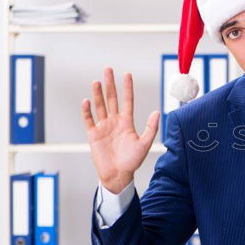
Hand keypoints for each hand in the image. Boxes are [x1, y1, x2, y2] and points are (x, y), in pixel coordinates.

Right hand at [82, 67, 159, 193]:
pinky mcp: (93, 135)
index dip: (127, 88)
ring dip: (98, 94)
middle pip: (112, 99)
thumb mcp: (145, 144)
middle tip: (108, 69)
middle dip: (110, 84)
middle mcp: (115, 121)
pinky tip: (87, 100)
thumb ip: (151, 127)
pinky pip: (89, 120)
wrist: (118, 175)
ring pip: (100, 106)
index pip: (128, 100)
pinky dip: (87, 111)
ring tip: (97, 81)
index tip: (127, 74)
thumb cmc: (132, 161)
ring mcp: (103, 127)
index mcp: (127, 122)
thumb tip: (157, 112)